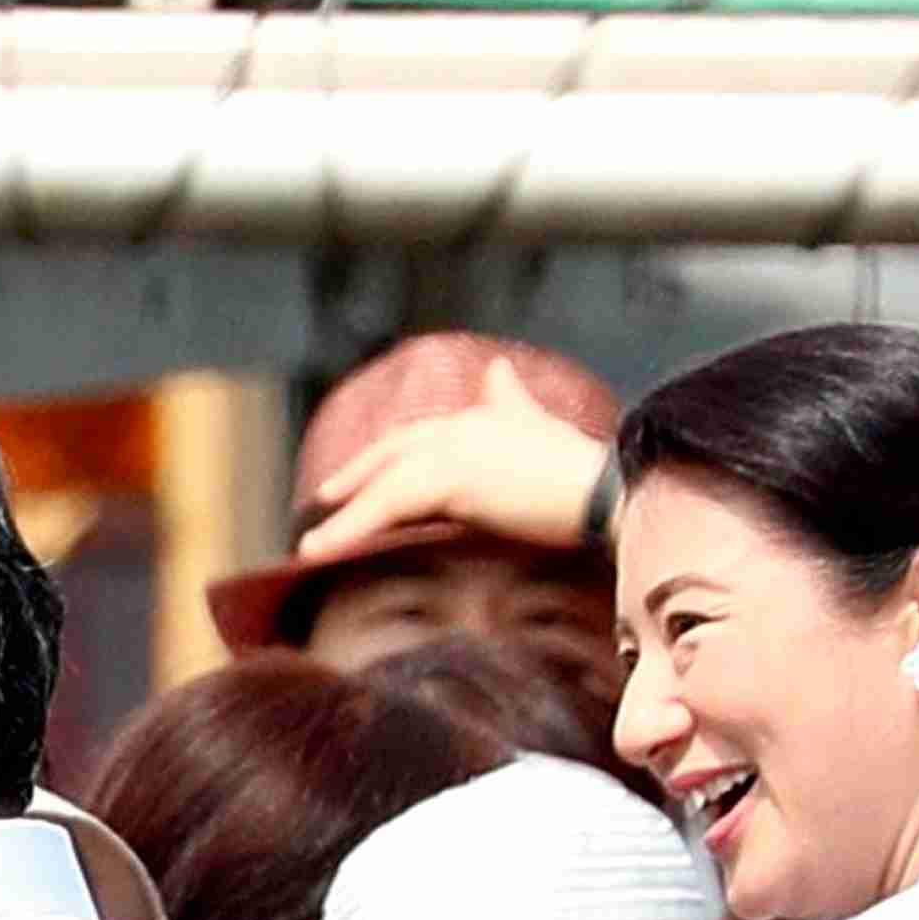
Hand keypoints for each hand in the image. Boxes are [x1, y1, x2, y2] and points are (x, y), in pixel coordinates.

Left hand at [291, 368, 610, 572]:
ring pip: (384, 482)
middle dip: (357, 476)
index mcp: (481, 418)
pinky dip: (350, 526)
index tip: (359, 477)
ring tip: (311, 545)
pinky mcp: (450, 477)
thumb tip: (498, 371)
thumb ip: (514, 404)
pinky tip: (322, 549)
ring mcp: (455, 447)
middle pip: (394, 452)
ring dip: (345, 514)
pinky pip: (386, 504)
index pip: (421, 438)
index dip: (387, 458)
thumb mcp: (541, 434)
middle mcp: (462, 425)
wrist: (607, 492)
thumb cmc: (585, 479)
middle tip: (324, 501)